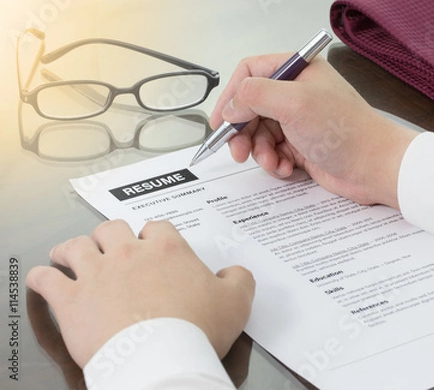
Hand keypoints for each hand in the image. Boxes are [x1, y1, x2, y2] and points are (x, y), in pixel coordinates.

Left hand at [26, 219, 254, 367]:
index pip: (157, 226)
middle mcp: (129, 253)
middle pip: (111, 228)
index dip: (153, 234)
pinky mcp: (72, 300)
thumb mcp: (236, 302)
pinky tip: (43, 278)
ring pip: (76, 246)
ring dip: (72, 249)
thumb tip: (236, 272)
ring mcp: (97, 274)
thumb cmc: (196, 330)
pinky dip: (42, 277)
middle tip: (111, 247)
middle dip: (110, 235)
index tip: (152, 245)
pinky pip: (47, 279)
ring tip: (71, 255)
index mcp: (167, 250)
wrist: (160, 358)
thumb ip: (240, 279)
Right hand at [210, 54, 418, 208]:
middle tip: (238, 151)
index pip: (249, 73)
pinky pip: (273, 151)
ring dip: (259, 151)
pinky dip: (274, 162)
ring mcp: (299, 119)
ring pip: (259, 132)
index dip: (231, 96)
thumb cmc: (344, 130)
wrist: (374, 167)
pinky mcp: (302, 144)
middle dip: (242, 131)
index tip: (219, 122)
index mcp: (297, 70)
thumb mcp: (295, 103)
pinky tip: (285, 169)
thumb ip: (255, 95)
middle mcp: (297, 92)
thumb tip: (230, 104)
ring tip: (271, 162)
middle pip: (250, 107)